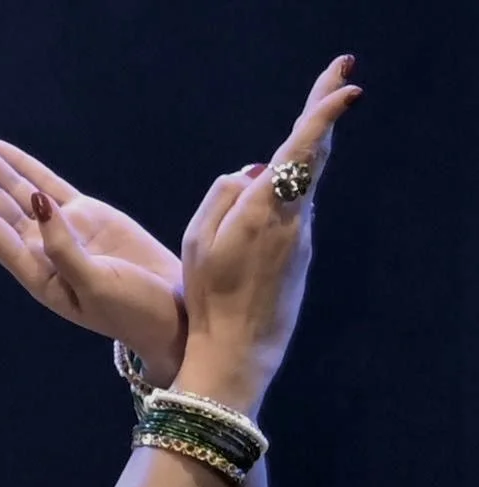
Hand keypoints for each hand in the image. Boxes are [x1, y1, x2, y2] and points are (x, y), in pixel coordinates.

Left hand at [0, 127, 187, 379]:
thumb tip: (37, 204)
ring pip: (12, 188)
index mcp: (36, 272)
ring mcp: (59, 230)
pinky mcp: (84, 216)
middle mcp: (39, 250)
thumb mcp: (97, 284)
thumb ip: (64, 249)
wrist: (171, 314)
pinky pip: (45, 182)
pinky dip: (19, 164)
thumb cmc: (133, 311)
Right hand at [179, 55, 361, 395]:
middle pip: (314, 157)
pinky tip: (276, 205)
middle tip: (340, 81)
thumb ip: (223, 196)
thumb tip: (252, 172)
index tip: (344, 86)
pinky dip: (287, 200)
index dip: (324, 111)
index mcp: (264, 208)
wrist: (238, 351)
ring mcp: (300, 238)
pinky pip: (292, 217)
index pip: (302, 147)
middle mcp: (291, 218)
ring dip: (302, 161)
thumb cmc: (209, 300)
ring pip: (301, 189)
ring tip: (307, 129)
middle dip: (324, 118)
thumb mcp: (196, 243)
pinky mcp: (300, 258)